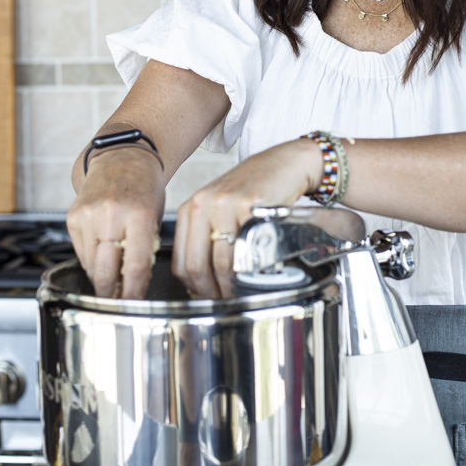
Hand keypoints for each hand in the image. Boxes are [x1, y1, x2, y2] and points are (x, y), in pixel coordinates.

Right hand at [66, 146, 164, 298]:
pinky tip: (102, 261)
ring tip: (112, 287)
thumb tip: (132, 286)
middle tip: (118, 306)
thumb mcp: (155, 217)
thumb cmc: (145, 189)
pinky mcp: (72, 217)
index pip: (134, 266)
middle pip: (106, 272)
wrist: (120, 158)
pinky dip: (91, 263)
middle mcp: (110, 213)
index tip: (134, 306)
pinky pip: (80, 253)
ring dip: (101, 281)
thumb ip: (146, 249)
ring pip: (91, 266)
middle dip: (112, 295)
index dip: (133, 292)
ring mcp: (88, 215)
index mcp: (139, 214)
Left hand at [172, 138, 321, 298]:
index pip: (181, 262)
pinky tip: (255, 275)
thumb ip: (206, 237)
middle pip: (197, 265)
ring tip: (241, 292)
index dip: (194, 288)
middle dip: (211, 292)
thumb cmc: (253, 191)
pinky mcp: (250, 206)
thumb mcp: (220, 208)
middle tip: (225, 301)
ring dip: (232, 286)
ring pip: (221, 262)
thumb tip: (202, 282)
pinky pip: (246, 251)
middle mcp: (203, 204)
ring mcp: (226, 204)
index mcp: (191, 208)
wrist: (283, 164)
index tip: (208, 297)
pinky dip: (250, 271)